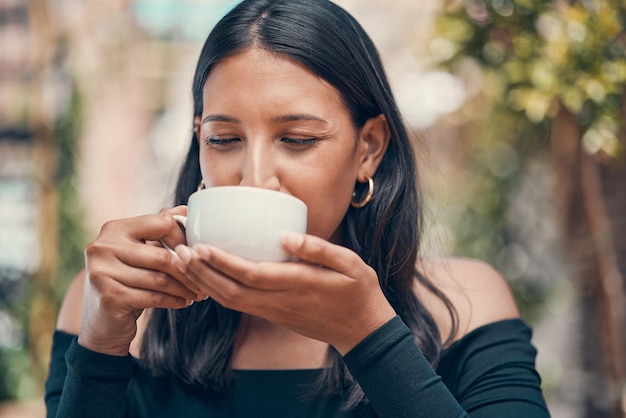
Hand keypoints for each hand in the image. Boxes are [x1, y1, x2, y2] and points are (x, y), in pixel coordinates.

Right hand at [78, 206, 201, 355]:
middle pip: (162, 256)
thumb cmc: (126, 281)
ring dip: (185, 288)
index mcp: (114, 229)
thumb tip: (185, 210)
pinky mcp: (109, 297)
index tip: (196, 252)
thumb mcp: (139, 252)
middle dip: (189, 270)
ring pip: (160, 279)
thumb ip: (158, 231)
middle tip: (206, 280)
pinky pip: (154, 297)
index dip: (183, 238)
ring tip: (199, 292)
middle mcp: (103, 247)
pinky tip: (185, 301)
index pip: (161, 222)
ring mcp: (102, 272)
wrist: (101, 322)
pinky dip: (175, 300)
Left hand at [173, 232, 396, 353]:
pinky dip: (218, 292)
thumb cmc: (358, 290)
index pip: (250, 275)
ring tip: (185, 262)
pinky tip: (208, 277)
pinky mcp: (274, 315)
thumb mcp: (350, 263)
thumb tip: (286, 235)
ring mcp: (275, 312)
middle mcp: (280, 301)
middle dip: (201, 272)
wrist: (363, 330)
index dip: (221, 262)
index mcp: (297, 284)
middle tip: (179, 251)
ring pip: (230, 301)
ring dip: (204, 282)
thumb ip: (318, 249)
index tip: (199, 246)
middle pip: (230, 291)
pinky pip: (239, 305)